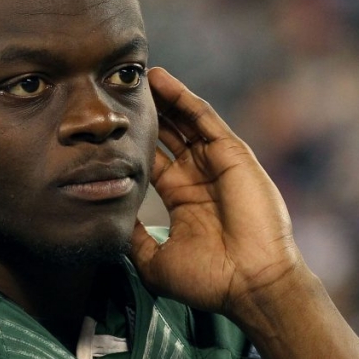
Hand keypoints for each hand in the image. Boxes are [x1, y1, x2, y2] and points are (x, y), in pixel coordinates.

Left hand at [129, 67, 304, 317]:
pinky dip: (183, 98)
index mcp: (183, 201)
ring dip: (163, 98)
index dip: (132, 145)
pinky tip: (162, 80)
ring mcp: (217, 164)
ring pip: (185, 122)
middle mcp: (199, 178)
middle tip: (119, 91)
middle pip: (168, 136)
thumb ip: (133, 237)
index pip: (153, 163)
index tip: (107, 129)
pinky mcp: (232, 154)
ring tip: (137, 75)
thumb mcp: (155, 260)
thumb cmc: (208, 279)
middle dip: (148, 114)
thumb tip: (107, 218)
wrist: (251, 283)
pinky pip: (204, 119)